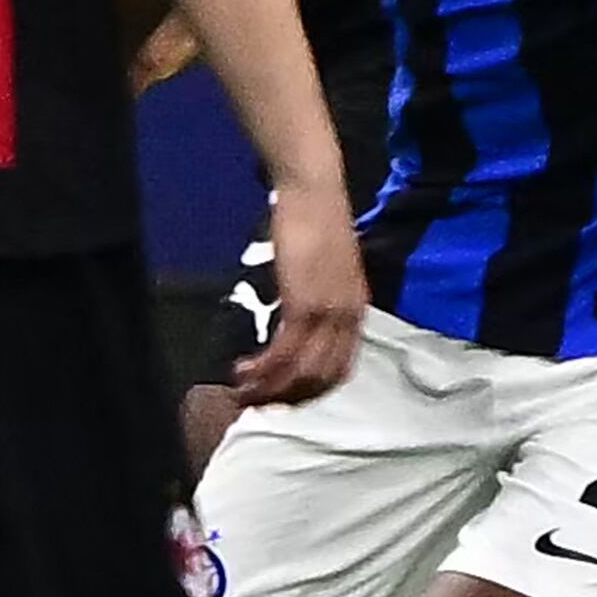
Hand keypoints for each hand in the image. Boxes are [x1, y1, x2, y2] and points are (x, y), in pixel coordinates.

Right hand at [230, 179, 366, 407]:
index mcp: (356, 310)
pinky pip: (285, 351)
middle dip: (286, 398)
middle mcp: (347, 318)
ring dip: (269, 388)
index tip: (282, 399)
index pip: (339, 369)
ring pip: (301, 371)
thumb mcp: (326, 266)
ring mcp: (328, 313)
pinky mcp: (304, 304)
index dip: (310, 392)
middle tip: (255, 404)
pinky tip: (242, 368)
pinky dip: (263, 367)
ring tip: (241, 392)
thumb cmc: (315, 220)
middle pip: (320, 378)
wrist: (314, 191)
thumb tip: (299, 313)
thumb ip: (320, 294)